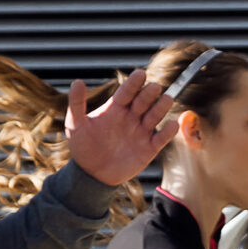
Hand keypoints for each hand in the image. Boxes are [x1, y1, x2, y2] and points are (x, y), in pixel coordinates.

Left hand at [65, 67, 180, 187]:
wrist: (91, 174)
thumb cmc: (82, 147)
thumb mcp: (75, 124)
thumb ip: (77, 103)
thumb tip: (77, 81)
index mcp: (115, 109)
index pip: (127, 92)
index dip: (134, 83)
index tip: (141, 74)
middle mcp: (131, 117)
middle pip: (144, 101)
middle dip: (149, 94)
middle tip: (154, 88)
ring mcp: (141, 132)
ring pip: (155, 115)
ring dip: (161, 107)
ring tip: (167, 98)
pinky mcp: (149, 148)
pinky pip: (162, 138)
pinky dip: (169, 131)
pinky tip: (172, 124)